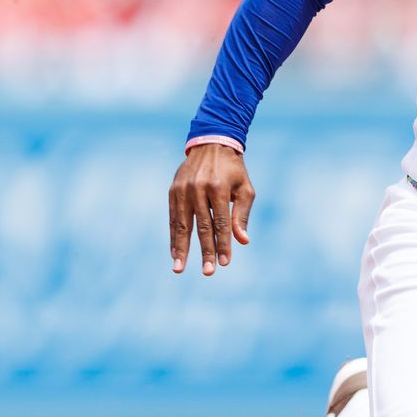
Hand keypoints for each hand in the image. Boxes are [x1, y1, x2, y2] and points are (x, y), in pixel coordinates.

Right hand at [168, 143, 254, 275]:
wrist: (211, 144)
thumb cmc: (233, 170)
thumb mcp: (244, 188)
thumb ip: (242, 214)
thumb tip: (242, 241)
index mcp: (218, 188)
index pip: (222, 222)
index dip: (224, 244)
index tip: (225, 263)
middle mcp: (199, 189)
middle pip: (202, 226)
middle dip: (206, 251)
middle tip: (208, 272)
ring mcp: (183, 190)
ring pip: (182, 225)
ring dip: (182, 249)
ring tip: (180, 269)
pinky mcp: (172, 191)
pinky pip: (172, 218)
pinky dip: (173, 237)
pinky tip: (175, 253)